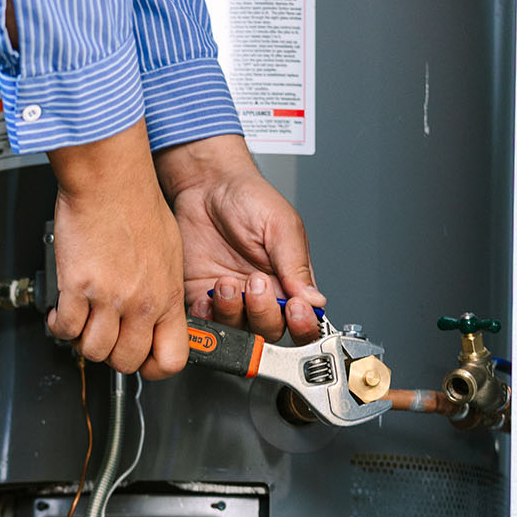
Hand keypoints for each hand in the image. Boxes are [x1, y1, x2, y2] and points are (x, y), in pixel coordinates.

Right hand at [47, 121, 187, 377]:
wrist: (110, 179)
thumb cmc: (137, 204)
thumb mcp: (169, 252)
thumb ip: (162, 288)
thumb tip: (155, 310)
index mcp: (167, 295)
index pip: (172, 358)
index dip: (154, 367)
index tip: (142, 360)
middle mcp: (141, 301)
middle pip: (125, 361)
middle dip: (111, 356)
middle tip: (104, 339)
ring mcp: (109, 297)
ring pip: (93, 350)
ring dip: (83, 342)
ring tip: (80, 325)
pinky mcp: (78, 287)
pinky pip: (65, 328)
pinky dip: (59, 326)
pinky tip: (60, 314)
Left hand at [153, 134, 323, 345]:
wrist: (205, 186)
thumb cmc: (248, 198)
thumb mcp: (280, 226)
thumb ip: (295, 265)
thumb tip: (315, 300)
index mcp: (289, 280)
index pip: (303, 319)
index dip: (301, 323)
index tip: (294, 307)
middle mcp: (261, 295)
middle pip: (270, 330)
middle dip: (263, 313)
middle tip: (255, 282)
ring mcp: (231, 298)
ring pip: (237, 330)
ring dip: (232, 312)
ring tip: (225, 282)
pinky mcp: (201, 296)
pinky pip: (204, 321)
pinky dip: (205, 315)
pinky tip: (206, 296)